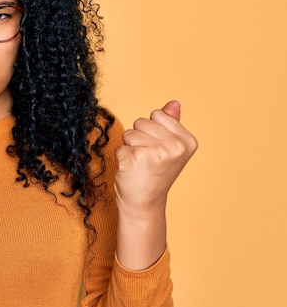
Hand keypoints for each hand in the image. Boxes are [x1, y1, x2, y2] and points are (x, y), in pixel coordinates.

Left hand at [115, 100, 197, 216]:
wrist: (144, 203)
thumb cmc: (154, 174)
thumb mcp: (168, 147)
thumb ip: (170, 123)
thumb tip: (174, 103)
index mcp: (186, 141)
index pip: (157, 114)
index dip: (152, 130)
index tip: (158, 150)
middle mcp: (175, 147)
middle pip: (141, 122)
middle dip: (139, 138)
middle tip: (147, 159)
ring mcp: (156, 153)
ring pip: (129, 133)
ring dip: (130, 147)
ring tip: (140, 164)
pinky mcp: (136, 158)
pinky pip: (120, 147)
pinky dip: (122, 157)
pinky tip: (132, 170)